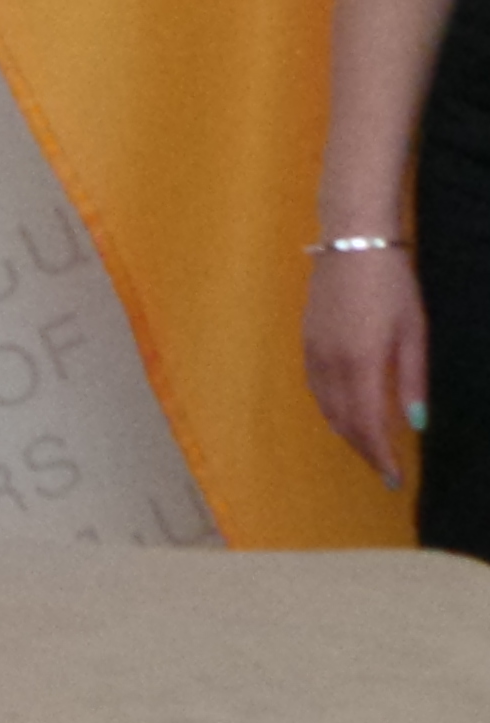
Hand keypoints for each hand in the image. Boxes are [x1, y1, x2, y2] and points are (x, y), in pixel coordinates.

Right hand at [306, 245, 430, 489]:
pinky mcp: (306, 341)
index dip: (380, 456)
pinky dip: (329, 409)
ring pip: (325, 407)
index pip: (368, 425)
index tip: (395, 479)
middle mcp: (330, 364)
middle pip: (343, 421)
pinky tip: (342, 413)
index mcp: (361, 364)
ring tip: (367, 448)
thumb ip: (412, 381)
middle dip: (364, 450)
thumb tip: (416, 425)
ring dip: (345, 432)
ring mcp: (313, 352)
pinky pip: (315, 388)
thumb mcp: (414, 333)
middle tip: (384, 470)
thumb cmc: (392, 285)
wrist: (352, 244)